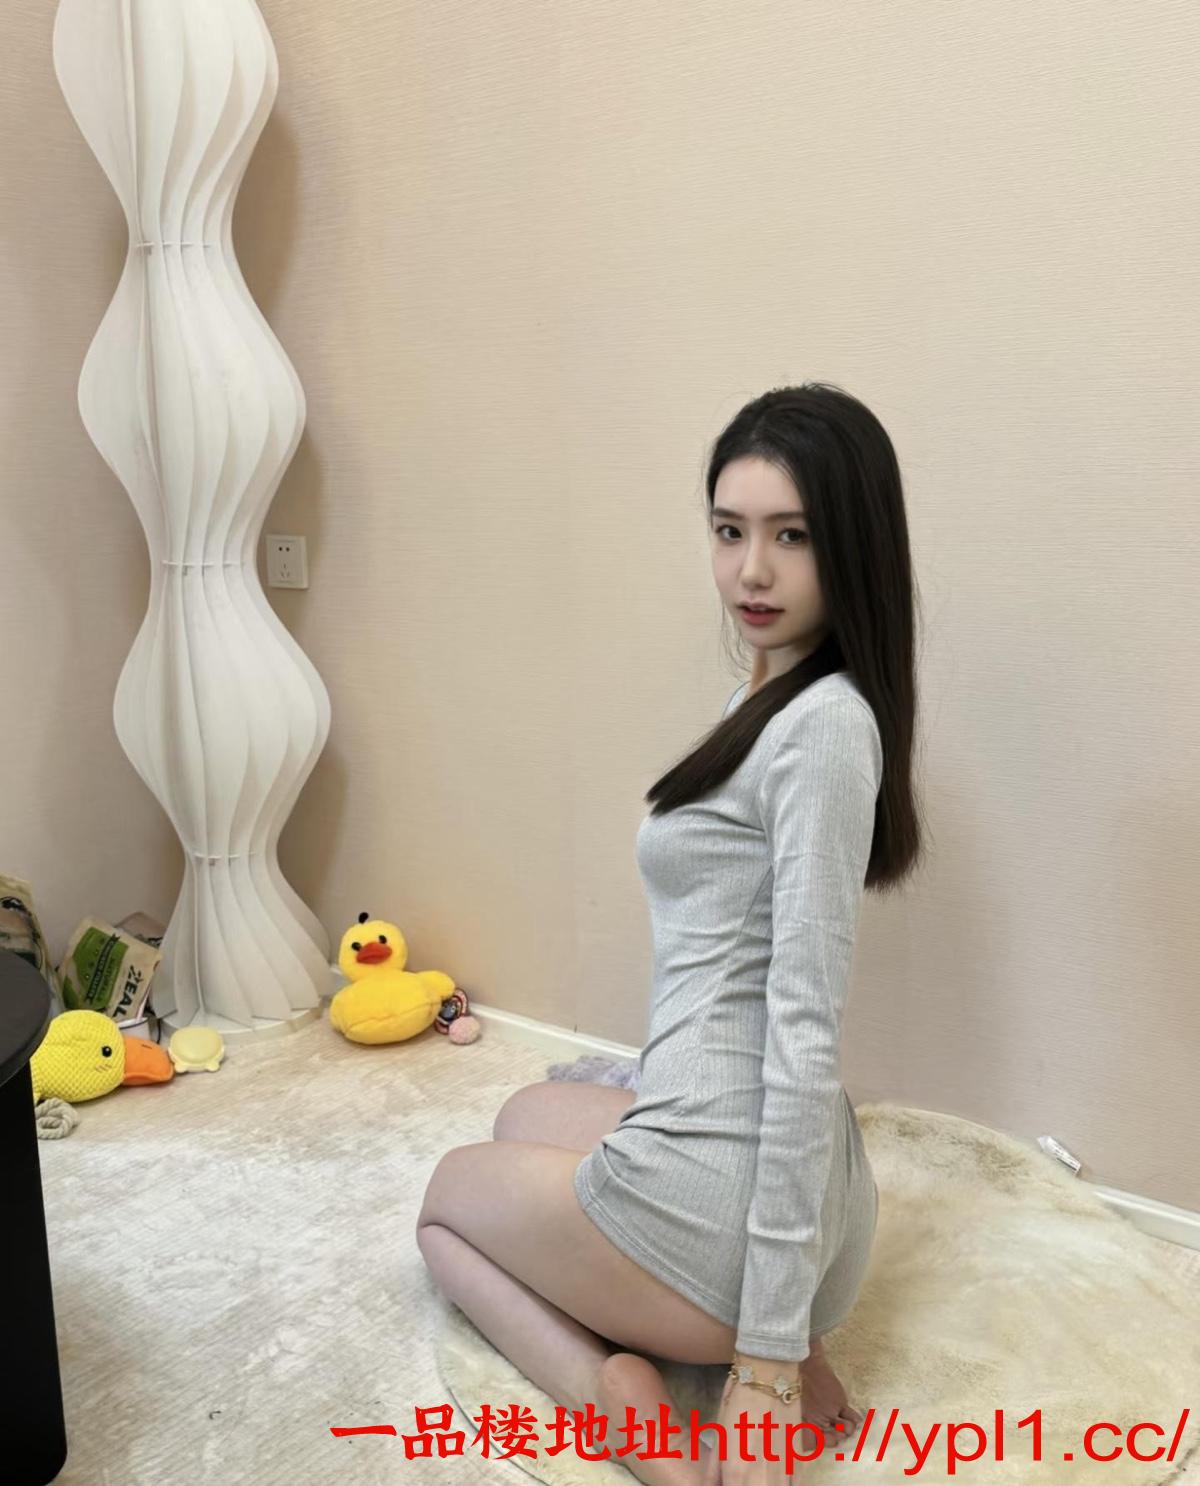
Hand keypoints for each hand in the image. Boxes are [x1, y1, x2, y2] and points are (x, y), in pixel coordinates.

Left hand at [700, 1371, 823, 1484]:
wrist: (769, 1375)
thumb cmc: (737, 1400)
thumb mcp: (720, 1434)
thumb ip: (715, 1468)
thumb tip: (711, 1484)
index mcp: (736, 1472)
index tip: (727, 1481)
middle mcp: (761, 1480)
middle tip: (742, 1476)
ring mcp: (784, 1474)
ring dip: (765, 1484)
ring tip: (758, 1475)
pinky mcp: (800, 1462)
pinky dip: (784, 1483)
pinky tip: (775, 1475)